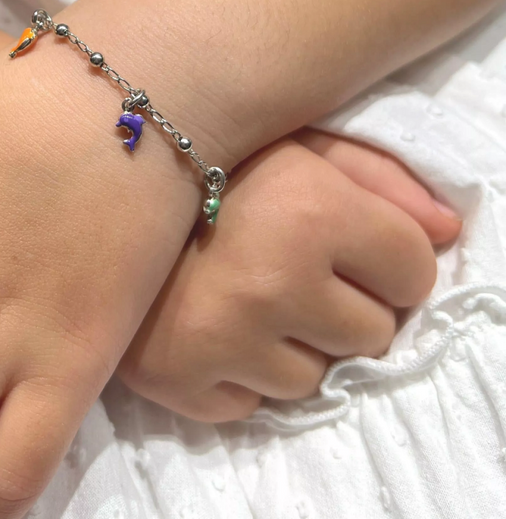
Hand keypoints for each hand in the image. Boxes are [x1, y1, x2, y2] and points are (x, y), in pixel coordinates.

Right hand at [117, 129, 460, 422]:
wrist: (96, 186)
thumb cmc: (203, 159)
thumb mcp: (294, 140)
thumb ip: (381, 176)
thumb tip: (448, 230)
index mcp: (310, 211)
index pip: (413, 271)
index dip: (387, 257)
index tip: (348, 243)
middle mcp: (273, 284)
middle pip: (372, 334)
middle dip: (344, 303)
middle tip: (288, 266)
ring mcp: (222, 342)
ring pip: (313, 378)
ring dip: (292, 342)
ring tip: (244, 292)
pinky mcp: (178, 382)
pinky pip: (251, 403)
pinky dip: (241, 372)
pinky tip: (210, 321)